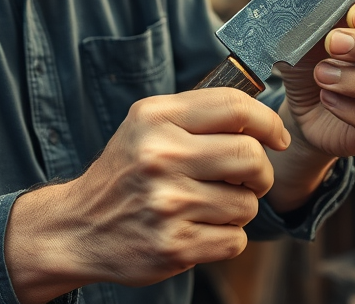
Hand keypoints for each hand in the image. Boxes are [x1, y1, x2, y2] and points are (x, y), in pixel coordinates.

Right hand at [4, 88, 290, 302]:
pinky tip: (199, 228)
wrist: (78, 226)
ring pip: (247, 203)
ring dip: (239, 207)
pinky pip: (234, 239)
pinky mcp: (174, 246)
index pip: (235, 107)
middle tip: (249, 178)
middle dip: (260, 172)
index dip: (268, 122)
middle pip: (251, 156)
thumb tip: (260, 117)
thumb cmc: (126, 171)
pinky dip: (226, 236)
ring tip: (210, 205)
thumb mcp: (147, 125)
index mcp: (155, 118)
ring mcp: (167, 204)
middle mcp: (160, 156)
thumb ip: (197, 114)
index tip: (276, 137)